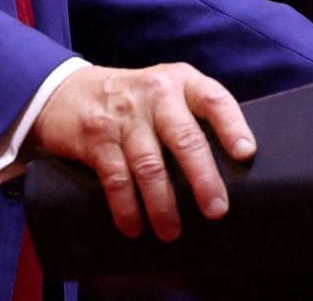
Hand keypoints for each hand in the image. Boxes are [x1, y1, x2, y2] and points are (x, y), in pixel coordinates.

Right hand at [33, 63, 255, 241]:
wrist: (67, 91)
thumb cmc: (133, 99)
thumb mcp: (166, 92)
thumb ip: (192, 116)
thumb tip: (229, 166)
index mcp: (181, 81)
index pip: (214, 100)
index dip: (232, 126)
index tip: (245, 153)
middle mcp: (156, 94)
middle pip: (185, 138)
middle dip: (203, 178)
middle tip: (216, 210)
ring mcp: (125, 116)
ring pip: (150, 165)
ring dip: (163, 204)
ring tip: (171, 231)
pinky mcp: (97, 138)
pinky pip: (116, 178)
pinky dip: (126, 207)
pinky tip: (134, 226)